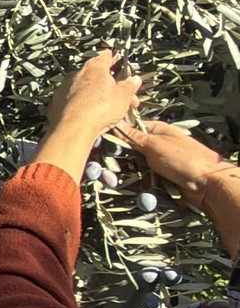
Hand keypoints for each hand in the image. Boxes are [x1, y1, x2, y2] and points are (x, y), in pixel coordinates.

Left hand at [44, 51, 141, 140]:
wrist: (73, 128)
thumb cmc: (101, 108)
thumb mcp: (123, 96)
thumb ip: (129, 86)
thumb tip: (134, 79)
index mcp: (94, 68)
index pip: (105, 56)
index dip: (113, 58)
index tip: (119, 61)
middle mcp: (76, 74)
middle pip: (96, 74)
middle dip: (111, 83)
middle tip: (124, 95)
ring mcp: (64, 88)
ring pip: (85, 88)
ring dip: (97, 95)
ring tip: (110, 108)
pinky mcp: (56, 103)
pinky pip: (74, 100)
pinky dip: (83, 104)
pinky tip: (91, 114)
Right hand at [116, 121, 239, 208]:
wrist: (207, 184)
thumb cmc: (183, 158)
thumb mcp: (155, 144)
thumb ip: (132, 136)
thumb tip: (112, 123)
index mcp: (156, 130)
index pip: (129, 128)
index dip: (115, 134)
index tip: (100, 142)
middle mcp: (155, 144)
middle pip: (129, 148)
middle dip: (119, 156)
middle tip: (105, 163)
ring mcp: (157, 161)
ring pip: (133, 164)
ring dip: (126, 171)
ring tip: (113, 177)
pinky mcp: (158, 176)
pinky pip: (141, 177)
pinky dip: (136, 181)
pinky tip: (126, 184)